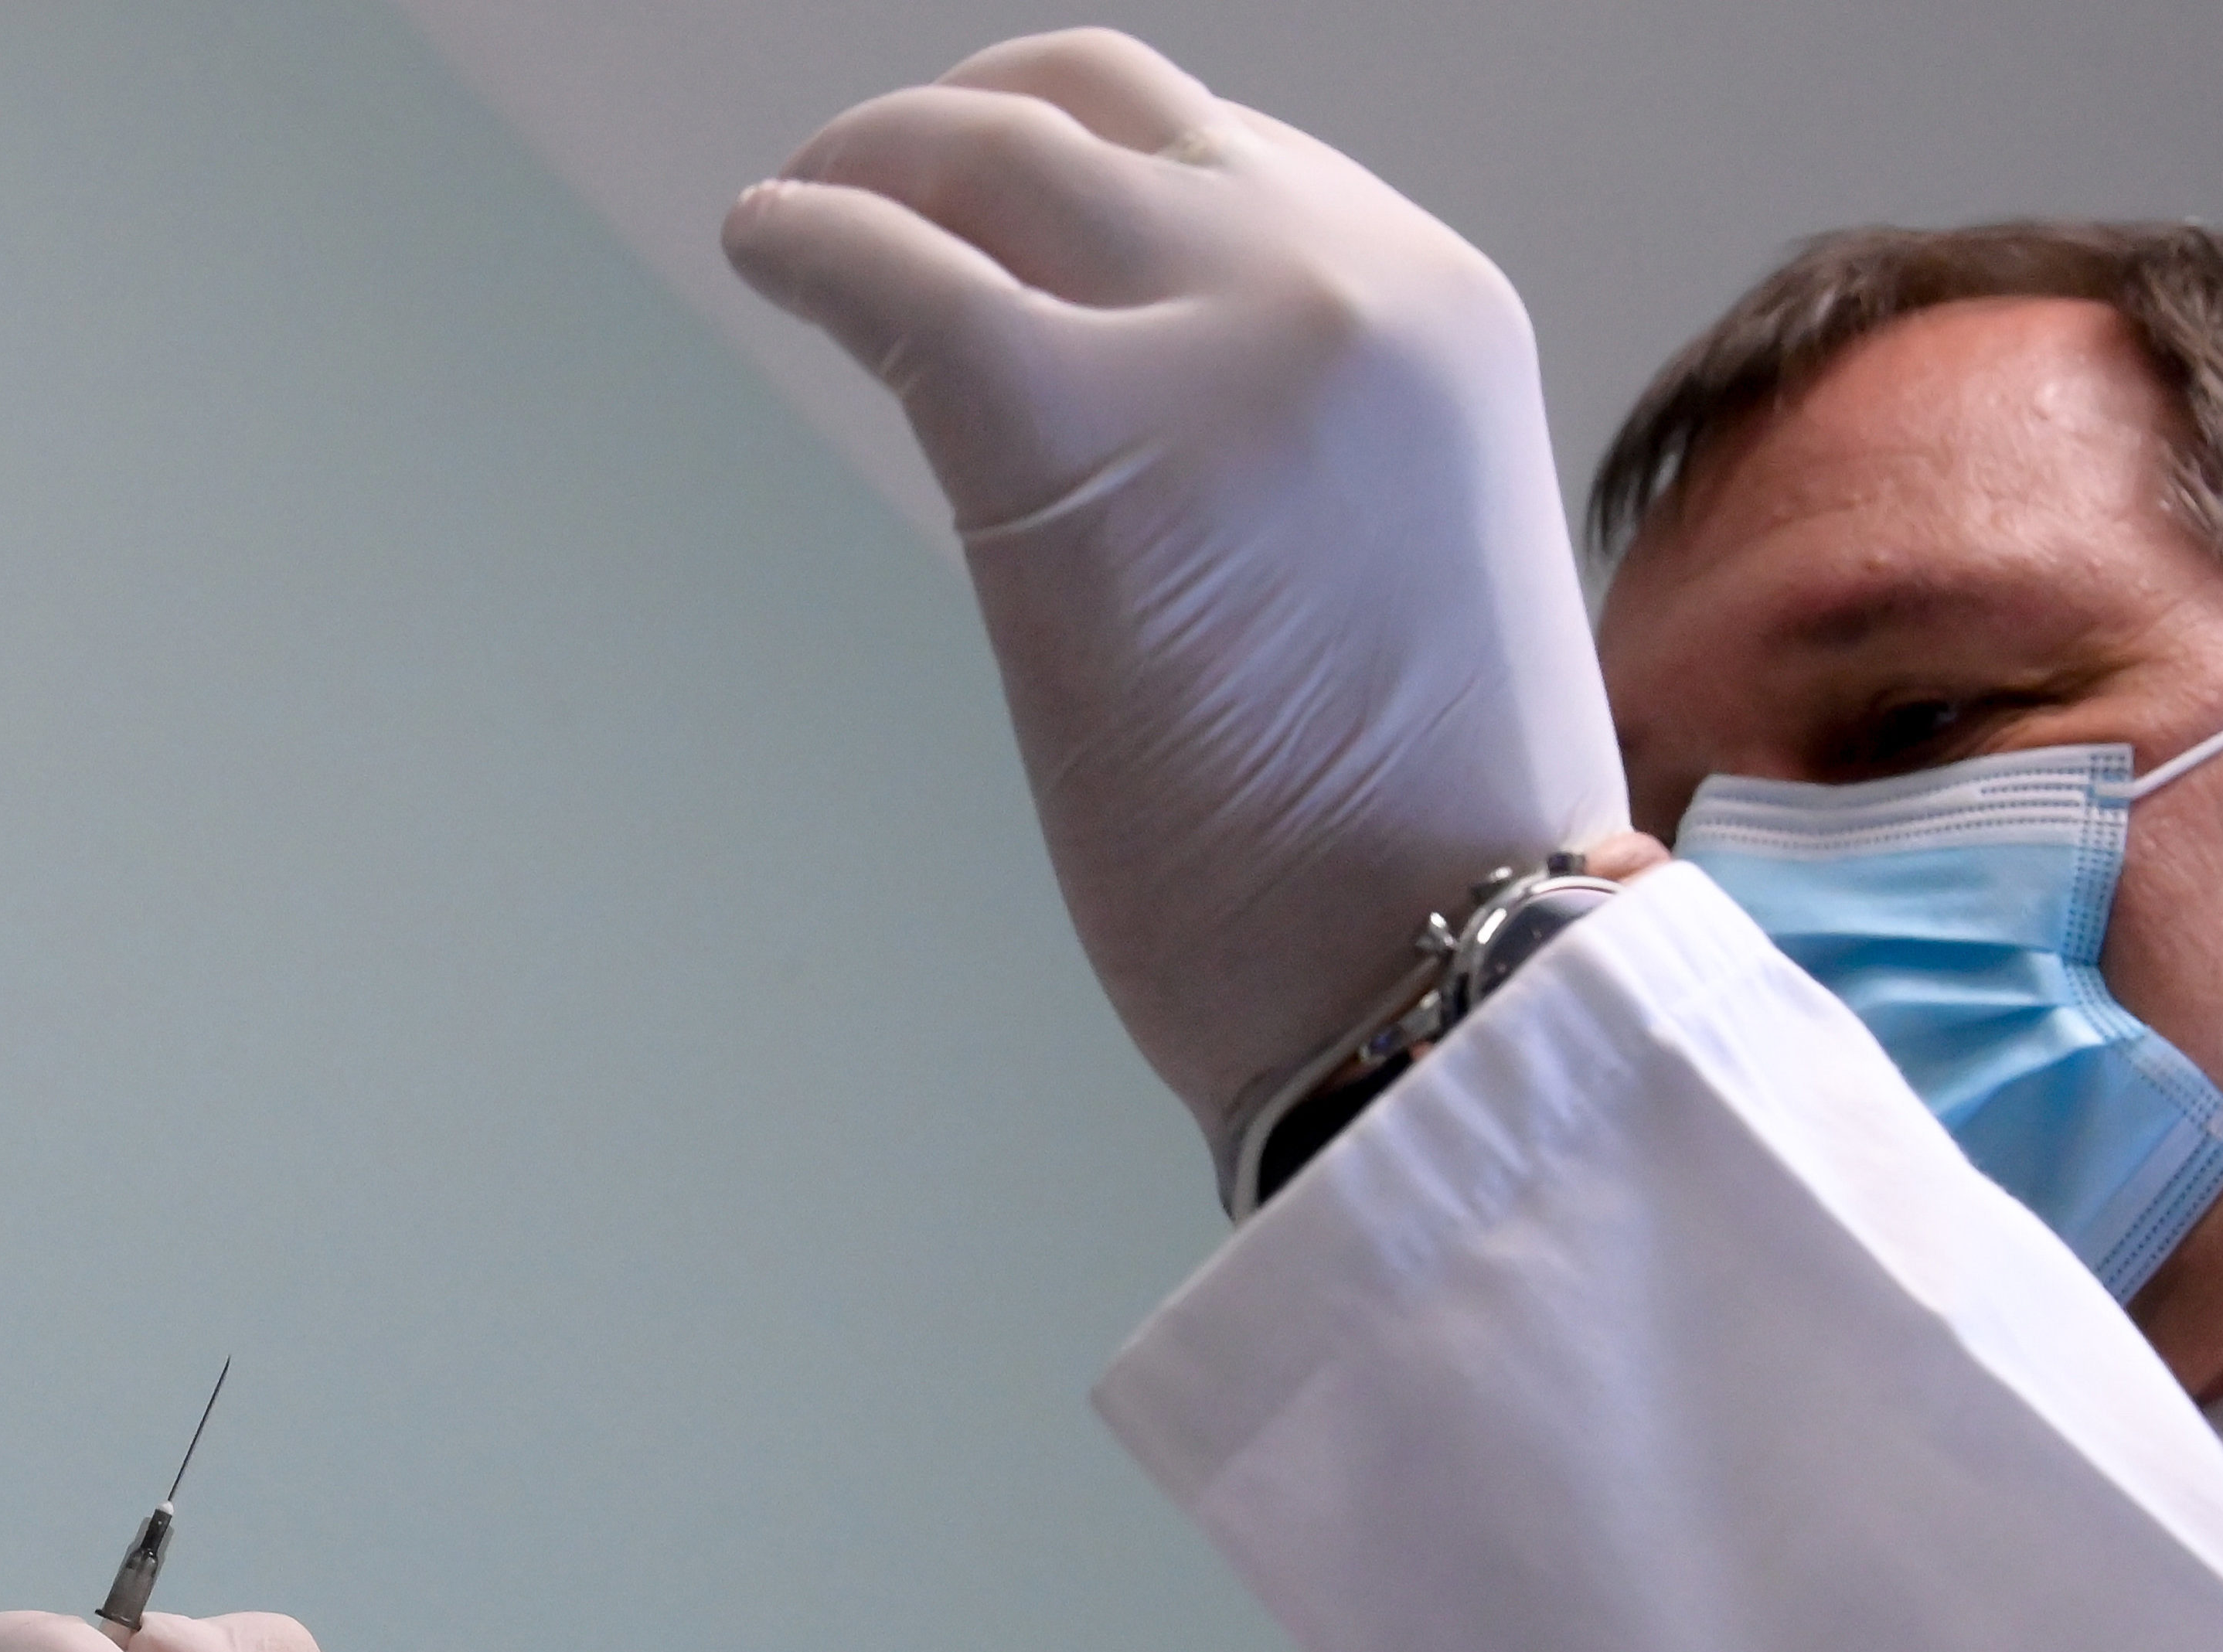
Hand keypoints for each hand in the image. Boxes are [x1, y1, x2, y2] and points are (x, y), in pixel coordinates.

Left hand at [724, 30, 1628, 1167]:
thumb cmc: (1422, 850)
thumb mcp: (1400, 566)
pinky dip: (807, 240)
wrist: (1455, 970)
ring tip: (802, 219)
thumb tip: (1131, 419)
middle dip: (960, 132)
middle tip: (865, 183)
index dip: (1080, 164)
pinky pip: (897, 273)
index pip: (1224, 154)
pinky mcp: (1074, 435)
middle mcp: (1343, 281)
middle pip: (1100, 110)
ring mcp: (1213, 344)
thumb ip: (1295, 448)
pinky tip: (767, 254)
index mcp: (1437, 313)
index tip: (991, 207)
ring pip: (989, 157)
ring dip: (867, 166)